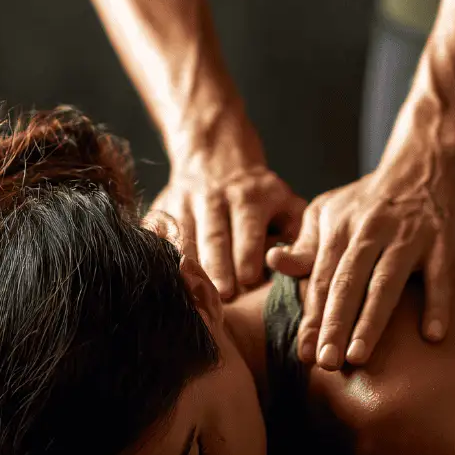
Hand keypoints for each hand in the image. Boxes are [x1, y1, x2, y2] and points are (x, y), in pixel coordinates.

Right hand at [146, 148, 305, 299]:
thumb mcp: (286, 204)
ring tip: (193, 292)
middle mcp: (215, 197)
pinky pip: (156, 233)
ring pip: (185, 237)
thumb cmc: (260, 197)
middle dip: (218, 266)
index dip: (249, 254)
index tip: (250, 280)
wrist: (216, 157)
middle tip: (222, 296)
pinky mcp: (161, 209)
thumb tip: (296, 264)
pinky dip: (159, 252)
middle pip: (215, 237)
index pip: (249, 229)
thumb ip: (298, 234)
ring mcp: (184, 202)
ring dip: (189, 266)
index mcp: (250, 197)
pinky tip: (165, 274)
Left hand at [266, 144, 454, 369]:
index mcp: (338, 227)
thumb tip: (276, 262)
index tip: (304, 352)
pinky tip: (432, 336)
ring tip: (358, 355)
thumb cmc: (370, 199)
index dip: (312, 316)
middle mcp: (370, 230)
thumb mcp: (329, 211)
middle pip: (347, 283)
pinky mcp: (443, 239)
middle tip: (325, 362)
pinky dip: (438, 303)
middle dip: (334, 324)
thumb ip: (306, 243)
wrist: (424, 163)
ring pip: (386, 282)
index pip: (320, 278)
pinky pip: (442, 275)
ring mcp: (408, 235)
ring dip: (371, 320)